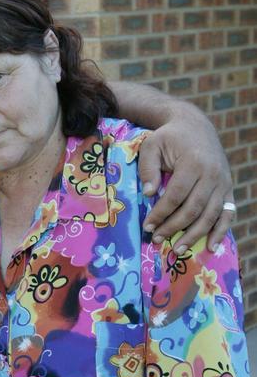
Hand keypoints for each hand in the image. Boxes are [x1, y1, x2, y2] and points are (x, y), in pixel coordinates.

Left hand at [138, 108, 233, 253]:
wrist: (195, 127)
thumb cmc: (169, 138)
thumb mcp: (152, 145)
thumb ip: (148, 168)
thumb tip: (148, 194)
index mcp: (193, 162)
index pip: (176, 195)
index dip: (161, 213)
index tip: (147, 226)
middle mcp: (212, 174)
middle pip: (193, 208)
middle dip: (174, 227)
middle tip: (157, 239)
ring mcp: (223, 182)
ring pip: (210, 215)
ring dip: (194, 235)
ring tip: (177, 249)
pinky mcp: (228, 188)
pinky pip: (227, 213)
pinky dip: (221, 231)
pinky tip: (212, 247)